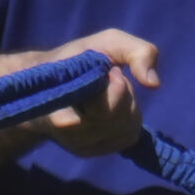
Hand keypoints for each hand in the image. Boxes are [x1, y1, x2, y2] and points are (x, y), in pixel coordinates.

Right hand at [33, 28, 159, 157]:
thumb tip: (153, 84)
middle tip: (107, 79)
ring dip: (126, 107)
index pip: (104, 110)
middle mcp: (67, 132)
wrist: (42, 84)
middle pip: (119, 119)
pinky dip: (127, 121)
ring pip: (125, 130)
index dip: (116, 88)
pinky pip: (126, 139)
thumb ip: (137, 52)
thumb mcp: (108, 41)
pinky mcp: (87, 152)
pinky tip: (111, 108)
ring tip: (106, 94)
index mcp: (62, 104)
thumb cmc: (78, 58)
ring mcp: (76, 145)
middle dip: (123, 94)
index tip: (110, 70)